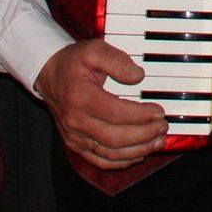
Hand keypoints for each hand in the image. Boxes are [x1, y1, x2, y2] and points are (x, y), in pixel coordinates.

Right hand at [34, 39, 166, 169]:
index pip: (115, 113)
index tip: (159, 111)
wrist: (49, 75)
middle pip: (115, 137)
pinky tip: (139, 154)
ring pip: (110, 154)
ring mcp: (74, 136)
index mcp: (80, 98)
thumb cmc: (73, 62)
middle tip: (162, 126)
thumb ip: (118, 61)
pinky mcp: (76, 145)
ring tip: (157, 141)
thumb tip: (138, 76)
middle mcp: (75, 121)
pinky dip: (121, 161)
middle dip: (144, 135)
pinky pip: (100, 160)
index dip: (141, 115)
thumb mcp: (95, 50)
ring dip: (137, 151)